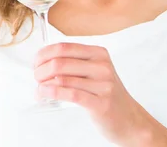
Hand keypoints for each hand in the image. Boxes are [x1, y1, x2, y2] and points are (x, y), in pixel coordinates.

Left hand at [34, 42, 166, 145]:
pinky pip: (70, 94)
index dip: (44, 54)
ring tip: (38, 89)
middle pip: (60, 62)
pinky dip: (52, 93)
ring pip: (62, 78)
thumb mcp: (95, 72)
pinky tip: (44, 94)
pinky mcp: (100, 103)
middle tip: (36, 77)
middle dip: (40, 70)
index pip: (63, 47)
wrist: (130, 120)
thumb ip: (74, 64)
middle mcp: (102, 66)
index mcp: (98, 53)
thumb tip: (43, 61)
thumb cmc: (107, 95)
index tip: (36, 62)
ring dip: (43, 84)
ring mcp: (103, 84)